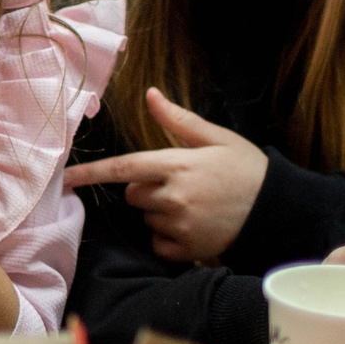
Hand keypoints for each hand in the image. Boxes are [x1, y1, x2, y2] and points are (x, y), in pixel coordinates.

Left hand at [63, 89, 267, 261]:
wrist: (278, 210)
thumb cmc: (246, 169)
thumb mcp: (217, 138)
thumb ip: (178, 120)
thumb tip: (150, 94)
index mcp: (177, 164)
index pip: (123, 168)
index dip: (91, 174)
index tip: (66, 179)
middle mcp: (174, 196)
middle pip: (133, 194)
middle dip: (147, 189)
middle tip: (182, 184)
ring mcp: (180, 224)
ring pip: (147, 218)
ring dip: (161, 212)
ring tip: (195, 205)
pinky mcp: (187, 248)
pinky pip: (158, 243)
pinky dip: (169, 237)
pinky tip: (194, 226)